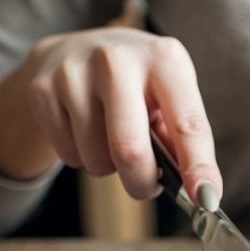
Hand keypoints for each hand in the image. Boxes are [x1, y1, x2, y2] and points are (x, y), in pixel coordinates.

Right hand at [0, 27, 220, 202]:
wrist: (76, 50)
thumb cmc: (138, 84)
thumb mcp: (169, 96)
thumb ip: (183, 139)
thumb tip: (199, 190)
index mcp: (164, 59)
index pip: (188, 123)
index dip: (199, 167)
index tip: (207, 200)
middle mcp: (117, 59)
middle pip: (130, 150)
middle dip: (141, 183)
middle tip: (146, 185)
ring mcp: (74, 72)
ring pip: (96, 159)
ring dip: (109, 168)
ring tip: (111, 140)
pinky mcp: (42, 90)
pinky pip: (68, 155)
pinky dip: (81, 157)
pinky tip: (84, 130)